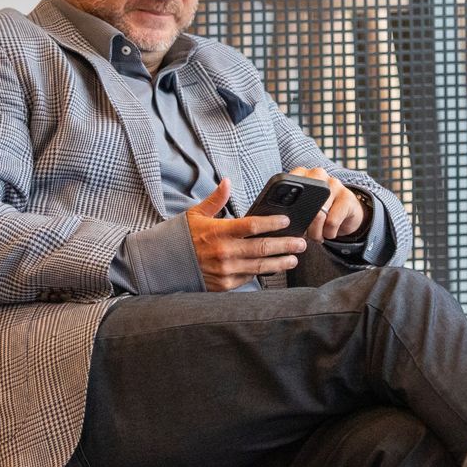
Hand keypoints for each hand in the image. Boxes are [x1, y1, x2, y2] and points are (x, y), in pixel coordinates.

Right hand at [186, 178, 306, 290]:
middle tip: (301, 242)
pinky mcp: (225, 284)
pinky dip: (263, 272)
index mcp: (219, 232)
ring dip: (280, 262)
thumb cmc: (182, 237)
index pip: (252, 226)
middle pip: (262, 248)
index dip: (272, 223)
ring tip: (294, 258)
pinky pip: (249, 278)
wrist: (165, 264)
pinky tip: (274, 267)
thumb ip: (216, 199)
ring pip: (260, 266)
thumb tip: (227, 181)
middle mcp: (224, 252)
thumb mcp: (196, 214)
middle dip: (285, 245)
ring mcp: (225, 270)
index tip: (286, 221)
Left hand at [286, 166, 364, 241]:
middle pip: (304, 203)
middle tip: (304, 234)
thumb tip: (273, 221)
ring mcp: (334, 184)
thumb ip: (287, 208)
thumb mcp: (301, 208)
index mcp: (301, 174)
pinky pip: (332, 221)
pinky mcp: (347, 197)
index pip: (286, 185)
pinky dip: (328, 233)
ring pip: (318, 214)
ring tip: (317, 236)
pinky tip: (329, 232)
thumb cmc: (318, 211)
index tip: (284, 221)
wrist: (347, 212)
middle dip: (303, 225)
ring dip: (315, 232)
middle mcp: (317, 175)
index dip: (283, 207)